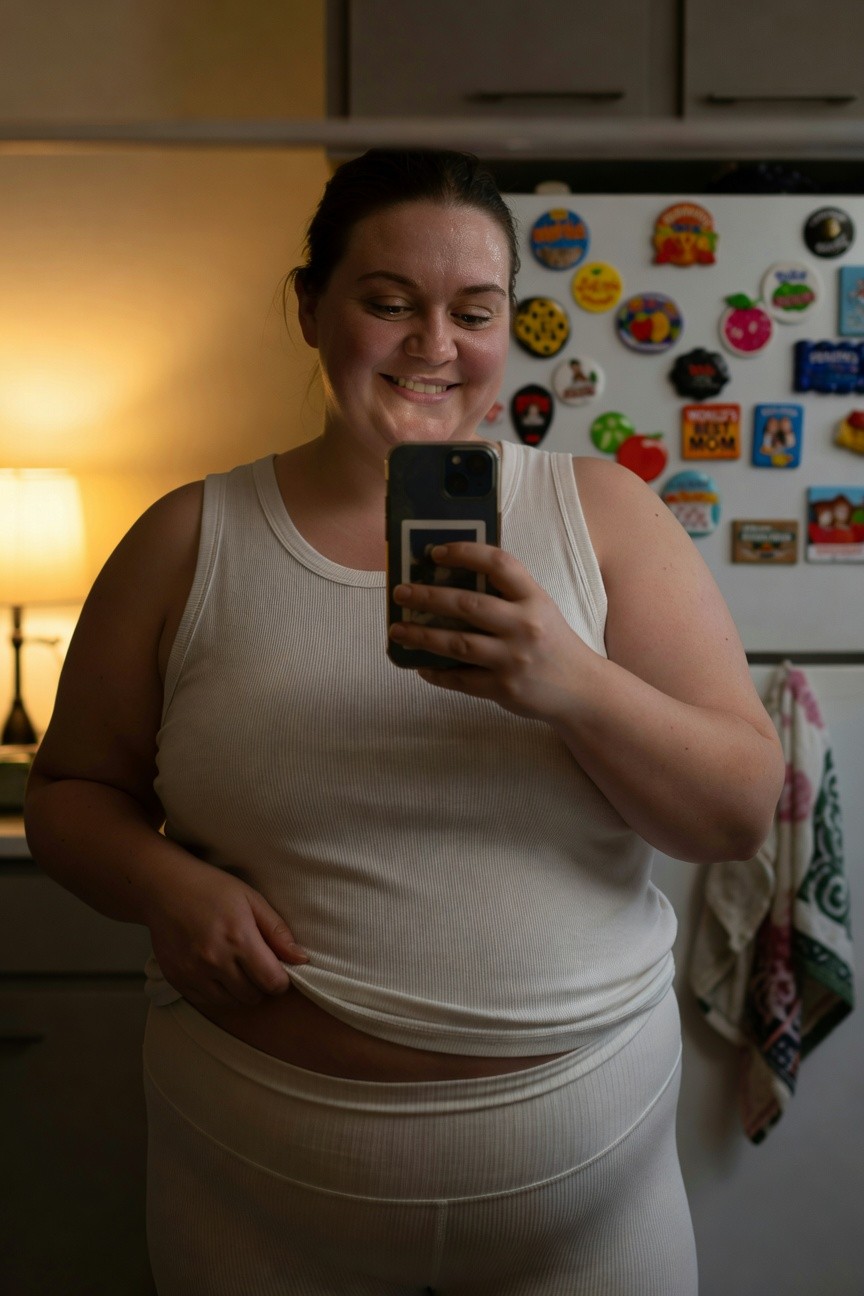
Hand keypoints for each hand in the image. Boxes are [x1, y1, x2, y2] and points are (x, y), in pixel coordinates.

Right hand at [145, 857, 307, 1009]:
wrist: (164, 888)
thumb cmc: (211, 889)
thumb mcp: (251, 899)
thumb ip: (277, 931)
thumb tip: (301, 959)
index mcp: (239, 938)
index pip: (272, 982)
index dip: (281, 979)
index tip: (277, 969)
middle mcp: (215, 960)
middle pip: (253, 996)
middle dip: (260, 985)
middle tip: (255, 965)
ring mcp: (193, 972)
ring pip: (230, 1003)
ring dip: (239, 991)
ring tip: (235, 967)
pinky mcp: (177, 980)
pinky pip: (206, 1002)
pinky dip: (216, 993)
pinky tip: (215, 971)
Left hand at [388, 541, 592, 720]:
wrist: (581, 690)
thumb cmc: (553, 643)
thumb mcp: (540, 609)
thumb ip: (506, 596)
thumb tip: (451, 580)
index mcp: (534, 599)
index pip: (499, 564)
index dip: (465, 553)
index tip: (436, 552)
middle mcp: (524, 626)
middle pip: (468, 605)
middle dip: (428, 596)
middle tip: (400, 592)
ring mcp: (513, 659)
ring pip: (457, 644)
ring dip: (421, 635)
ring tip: (397, 631)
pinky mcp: (503, 688)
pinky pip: (460, 679)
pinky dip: (436, 673)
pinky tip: (420, 665)